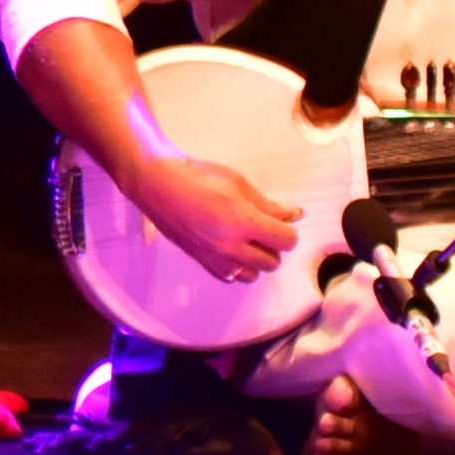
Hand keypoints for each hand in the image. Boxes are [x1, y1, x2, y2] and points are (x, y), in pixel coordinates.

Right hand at [127, 154, 300, 283]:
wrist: (158, 185)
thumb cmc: (200, 176)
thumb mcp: (239, 184)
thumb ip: (269, 205)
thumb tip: (296, 214)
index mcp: (242, 222)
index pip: (285, 241)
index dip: (289, 230)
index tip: (282, 221)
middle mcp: (230, 246)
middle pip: (272, 262)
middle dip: (275, 246)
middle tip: (265, 228)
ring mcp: (214, 258)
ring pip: (252, 275)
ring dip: (258, 260)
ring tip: (249, 240)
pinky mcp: (201, 262)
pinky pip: (230, 277)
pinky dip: (238, 267)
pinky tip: (233, 249)